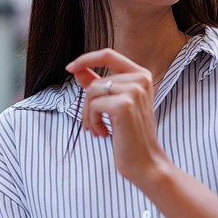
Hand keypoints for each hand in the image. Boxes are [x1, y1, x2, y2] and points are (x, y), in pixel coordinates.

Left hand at [66, 48, 168, 183]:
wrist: (147, 163)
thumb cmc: (131, 135)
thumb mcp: (115, 105)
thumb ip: (98, 84)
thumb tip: (77, 69)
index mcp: (142, 75)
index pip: (108, 55)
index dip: (86, 58)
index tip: (70, 67)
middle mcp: (141, 79)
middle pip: (96, 81)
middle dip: (87, 104)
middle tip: (92, 123)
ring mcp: (134, 91)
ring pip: (92, 92)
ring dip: (88, 115)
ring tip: (97, 129)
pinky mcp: (124, 105)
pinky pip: (93, 106)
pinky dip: (92, 122)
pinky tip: (103, 133)